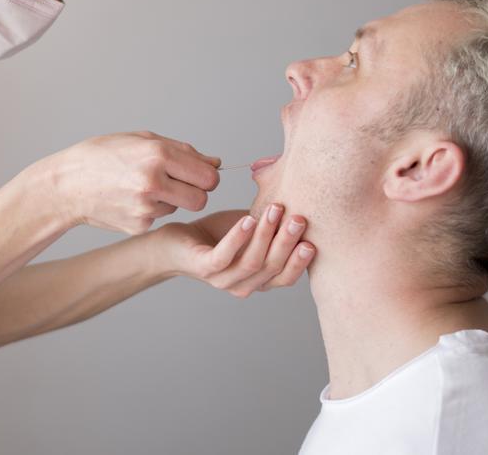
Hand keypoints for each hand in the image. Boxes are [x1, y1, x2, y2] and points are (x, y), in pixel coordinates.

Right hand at [40, 131, 221, 234]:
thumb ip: (182, 151)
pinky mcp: (139, 225)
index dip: (207, 175)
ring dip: (171, 199)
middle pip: (201, 198)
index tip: (198, 174)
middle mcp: (154, 182)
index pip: (208, 176)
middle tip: (179, 184)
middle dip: (196, 192)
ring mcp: (146, 207)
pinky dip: (152, 209)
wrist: (67, 185)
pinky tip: (131, 199)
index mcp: (157, 155)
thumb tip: (215, 162)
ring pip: (180, 208)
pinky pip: (160, 217)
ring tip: (144, 186)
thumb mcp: (141, 140)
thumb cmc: (102, 156)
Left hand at [154, 205, 314, 297]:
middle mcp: (244, 285)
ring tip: (274, 211)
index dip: (300, 262)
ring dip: (266, 235)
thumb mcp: (250, 229)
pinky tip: (247, 220)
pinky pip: (224, 256)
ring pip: (253, 261)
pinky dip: (238, 238)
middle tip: (298, 218)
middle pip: (272, 267)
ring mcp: (223, 280)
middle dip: (288, 242)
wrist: (174, 242)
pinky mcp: (204, 268)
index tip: (313, 240)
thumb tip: (299, 202)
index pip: (286, 278)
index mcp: (258, 280)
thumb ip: (273, 224)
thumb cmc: (215, 235)